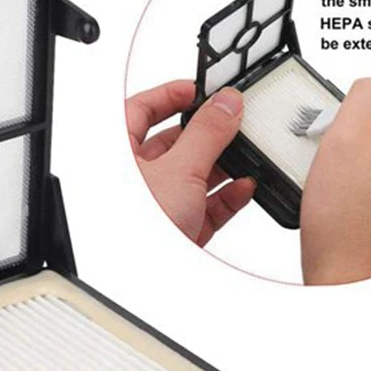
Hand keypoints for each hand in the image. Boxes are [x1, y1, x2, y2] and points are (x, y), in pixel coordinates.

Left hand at [125, 81, 255, 245]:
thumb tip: (225, 104)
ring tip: (249, 152)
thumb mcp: (178, 171)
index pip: (141, 108)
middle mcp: (137, 177)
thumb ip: (206, 134)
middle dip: (209, 133)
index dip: (170, 93)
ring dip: (224, 165)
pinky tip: (247, 187)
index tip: (200, 88)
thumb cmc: (138, 231)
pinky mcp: (180, 228)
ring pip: (195, 174)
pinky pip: (206, 205)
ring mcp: (160, 204)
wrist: (143, 281)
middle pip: (176, 142)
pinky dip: (227, 196)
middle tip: (235, 121)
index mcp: (120, 154)